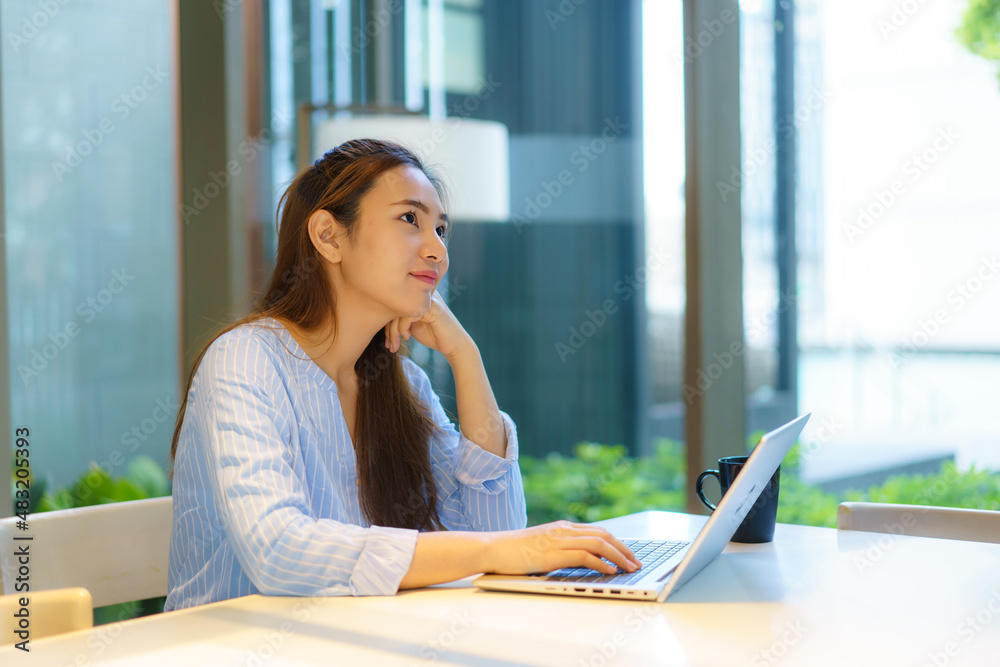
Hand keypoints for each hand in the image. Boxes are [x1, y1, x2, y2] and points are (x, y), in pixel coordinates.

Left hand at [384, 291, 473, 358]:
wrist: (453, 346)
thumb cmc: (433, 335)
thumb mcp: (411, 326)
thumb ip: (399, 318)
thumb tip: (378, 318)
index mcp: (416, 295)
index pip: (394, 303)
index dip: (386, 322)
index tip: (387, 340)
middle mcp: (422, 293)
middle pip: (394, 305)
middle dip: (388, 328)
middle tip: (388, 345)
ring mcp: (428, 298)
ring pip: (399, 311)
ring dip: (393, 332)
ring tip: (394, 345)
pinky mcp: (432, 307)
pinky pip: (408, 315)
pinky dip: (403, 329)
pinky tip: (407, 338)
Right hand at [482, 521, 641, 575]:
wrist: (493, 548)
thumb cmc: (514, 551)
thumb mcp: (542, 546)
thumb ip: (560, 549)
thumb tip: (581, 561)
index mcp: (562, 527)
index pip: (598, 531)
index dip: (617, 542)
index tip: (629, 554)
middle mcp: (564, 530)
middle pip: (603, 535)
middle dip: (624, 549)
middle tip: (636, 562)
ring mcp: (559, 540)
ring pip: (599, 543)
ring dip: (618, 556)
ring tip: (629, 568)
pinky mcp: (553, 553)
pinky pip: (585, 556)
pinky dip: (601, 563)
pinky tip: (610, 571)